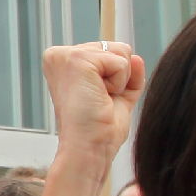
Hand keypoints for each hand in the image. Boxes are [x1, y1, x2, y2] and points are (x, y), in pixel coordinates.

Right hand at [40, 41, 141, 165]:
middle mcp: (59, 54)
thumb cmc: (99, 129)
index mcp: (64, 62)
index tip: (97, 98)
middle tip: (99, 100)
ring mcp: (66, 55)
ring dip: (119, 80)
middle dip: (119, 77)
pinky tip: (100, 96)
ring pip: (121, 52)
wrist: (89, 148)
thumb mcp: (117, 95)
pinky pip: (121, 62)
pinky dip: (119, 83)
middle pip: (117, 47)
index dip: (115, 78)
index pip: (109, 51)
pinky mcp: (77, 59)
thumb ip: (127, 74)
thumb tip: (136, 57)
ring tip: (99, 98)